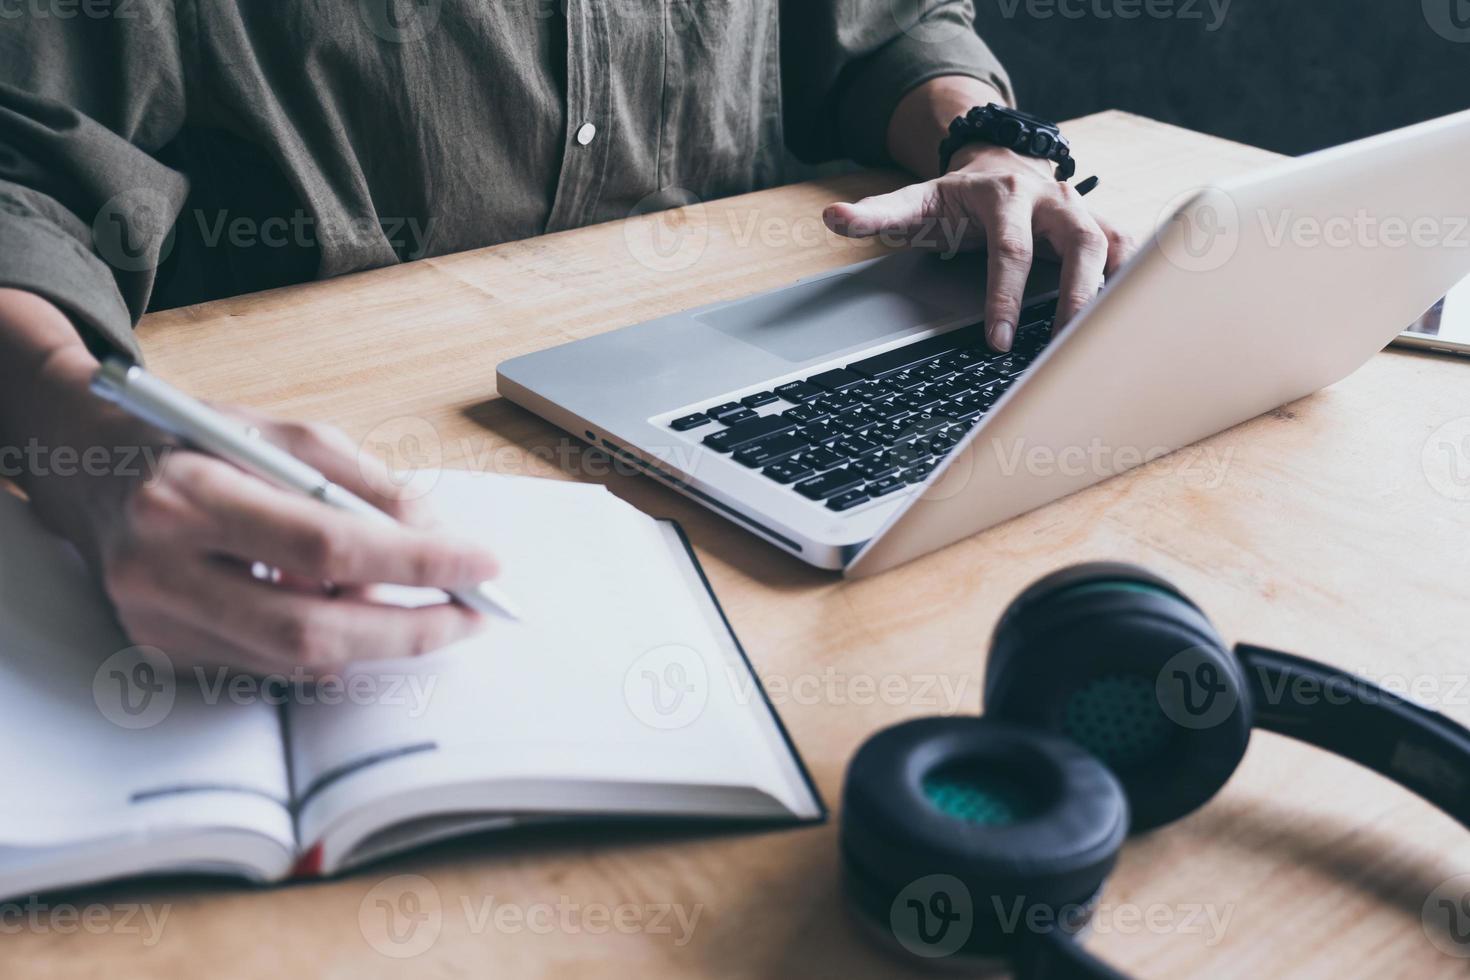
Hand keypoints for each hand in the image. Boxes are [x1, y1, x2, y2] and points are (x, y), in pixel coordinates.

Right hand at [4, 329, 502, 676]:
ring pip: (296, 660)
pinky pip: (271, 665)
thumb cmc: (191, 441)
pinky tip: (356, 613)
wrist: (85, 468)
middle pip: (313, 630)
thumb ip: (361, 481)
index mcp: (190, 496)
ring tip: (427, 608)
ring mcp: (156, 622)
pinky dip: (328, 645)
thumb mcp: (279, 434)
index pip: (328, 547)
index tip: (482, 565)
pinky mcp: (161, 653)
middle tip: (473, 615)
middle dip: (410, 629)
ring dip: (377, 640)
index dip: (417, 563)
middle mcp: (160, 570)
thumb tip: (437, 534)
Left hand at [822, 143, 1135, 351]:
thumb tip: (832, 218)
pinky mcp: (1103, 226)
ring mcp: (1083, 211)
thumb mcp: (915, 202)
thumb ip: (876, 215)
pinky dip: (1138, 282)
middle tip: (1067, 347)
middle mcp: (1052, 200)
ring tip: (1113, 340)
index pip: (1011, 251)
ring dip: (1117, 290)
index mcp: (1004, 197)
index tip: (998, 342)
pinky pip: (1131, 251)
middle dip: (1078, 295)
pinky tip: (1137, 321)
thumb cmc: (957, 197)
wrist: (1000, 162)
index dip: (1006, 297)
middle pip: (1081, 243)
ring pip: (1115, 244)